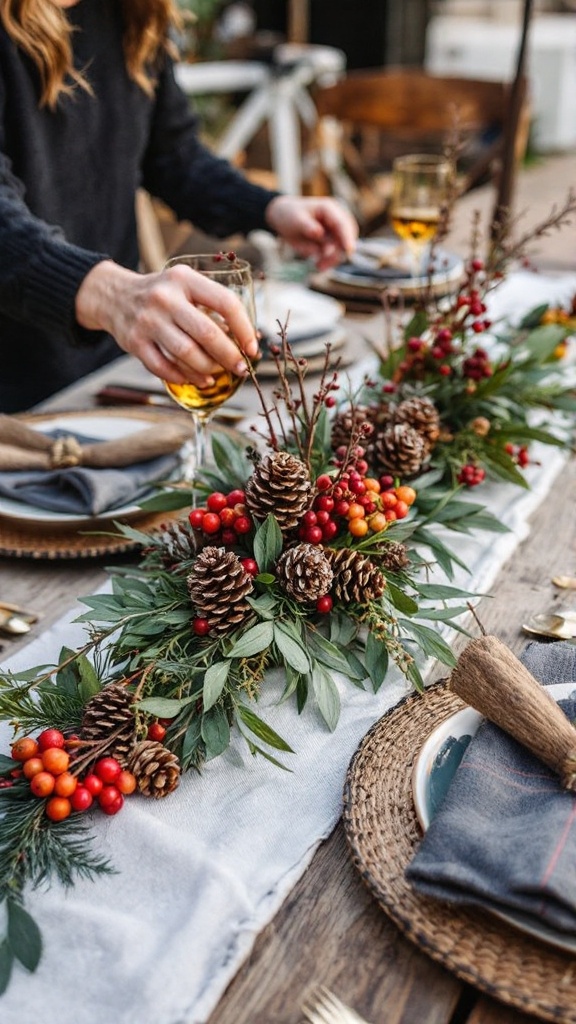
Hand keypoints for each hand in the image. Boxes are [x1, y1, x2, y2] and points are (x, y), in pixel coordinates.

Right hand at [75, 260, 259, 386]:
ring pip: (186, 354)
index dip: (244, 328)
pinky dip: (182, 377)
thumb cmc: (161, 295)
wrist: (114, 296)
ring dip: (207, 369)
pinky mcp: (134, 342)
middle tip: (241, 369)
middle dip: (229, 356)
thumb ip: (210, 307)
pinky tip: (194, 379)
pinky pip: (163, 367)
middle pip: (207, 333)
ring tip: (216, 375)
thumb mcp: (185, 287)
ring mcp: (148, 321)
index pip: (225, 303)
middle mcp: (165, 298)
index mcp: (185, 280)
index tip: (253, 347)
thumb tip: (245, 340)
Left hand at [264, 195, 357, 270]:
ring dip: (332, 260)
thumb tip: (319, 233)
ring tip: (318, 266)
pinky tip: (318, 264)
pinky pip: (334, 255)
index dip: (347, 237)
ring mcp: (335, 232)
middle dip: (337, 253)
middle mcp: (336, 219)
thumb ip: (307, 226)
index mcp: (329, 209)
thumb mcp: (296, 219)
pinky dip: (328, 262)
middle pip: (346, 238)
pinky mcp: (331, 242)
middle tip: (321, 264)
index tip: (348, 250)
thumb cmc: (290, 215)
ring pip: (341, 249)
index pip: (342, 223)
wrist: (284, 220)